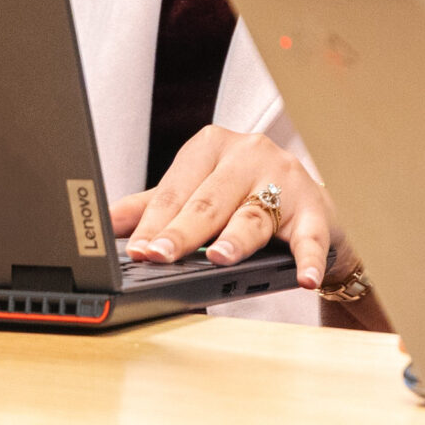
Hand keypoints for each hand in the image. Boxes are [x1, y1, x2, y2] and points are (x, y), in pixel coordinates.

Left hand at [109, 124, 351, 290]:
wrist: (310, 204)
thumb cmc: (243, 195)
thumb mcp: (196, 193)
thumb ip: (153, 206)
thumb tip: (107, 222)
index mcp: (211, 145)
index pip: (176, 189)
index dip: (153, 222)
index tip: (136, 250)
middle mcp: (248, 153)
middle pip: (208, 201)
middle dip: (182, 232)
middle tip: (160, 255)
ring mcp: (285, 179)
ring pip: (253, 215)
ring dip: (236, 239)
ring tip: (219, 258)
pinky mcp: (317, 209)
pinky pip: (310, 237)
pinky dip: (308, 259)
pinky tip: (305, 278)